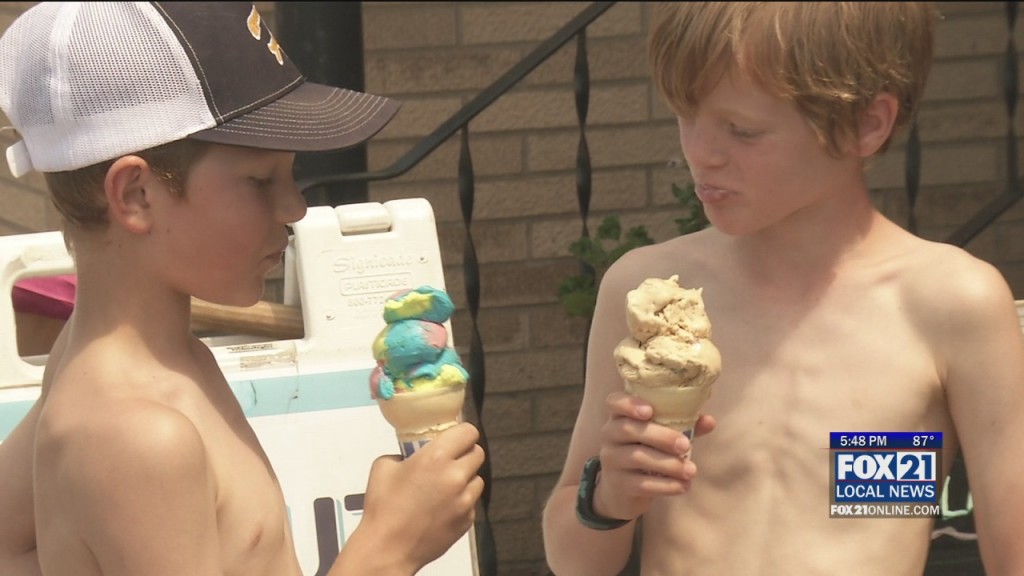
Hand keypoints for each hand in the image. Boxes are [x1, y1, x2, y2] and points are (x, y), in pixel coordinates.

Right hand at [359, 423, 484, 571]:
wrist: (388, 548)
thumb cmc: (383, 507)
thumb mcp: (384, 466)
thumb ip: (405, 453)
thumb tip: (413, 454)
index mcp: (436, 457)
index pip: (469, 432)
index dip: (462, 433)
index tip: (455, 437)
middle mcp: (456, 476)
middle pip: (478, 453)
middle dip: (465, 454)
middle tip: (450, 460)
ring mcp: (465, 500)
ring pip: (478, 478)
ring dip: (466, 478)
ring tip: (446, 486)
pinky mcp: (467, 519)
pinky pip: (472, 502)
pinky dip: (462, 500)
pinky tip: (443, 506)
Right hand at [592, 391, 714, 521]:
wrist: (624, 488)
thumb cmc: (647, 450)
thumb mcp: (662, 435)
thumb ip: (684, 425)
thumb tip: (709, 421)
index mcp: (619, 416)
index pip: (614, 401)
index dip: (629, 403)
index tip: (649, 411)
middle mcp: (609, 434)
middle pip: (629, 429)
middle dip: (661, 437)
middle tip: (685, 446)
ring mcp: (610, 459)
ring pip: (637, 457)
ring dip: (668, 464)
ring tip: (691, 470)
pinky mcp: (618, 483)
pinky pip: (641, 483)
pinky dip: (665, 486)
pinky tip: (682, 486)